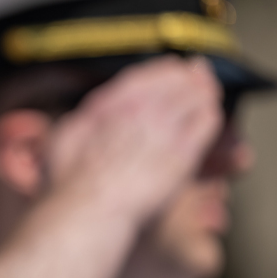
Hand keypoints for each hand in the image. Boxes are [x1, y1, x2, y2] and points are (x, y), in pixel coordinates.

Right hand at [47, 55, 222, 222]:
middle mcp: (140, 109)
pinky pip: (206, 122)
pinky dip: (211, 116)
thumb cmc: (71, 182)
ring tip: (210, 94)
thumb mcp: (64, 137)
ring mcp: (163, 129)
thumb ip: (83, 118)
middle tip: (201, 76)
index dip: (164, 70)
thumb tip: (91, 111)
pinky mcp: (183, 153)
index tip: (173, 69)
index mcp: (111, 103)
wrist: (90, 208)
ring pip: (196, 97)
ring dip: (205, 94)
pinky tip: (212, 116)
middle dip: (191, 77)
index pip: (146, 75)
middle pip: (177, 81)